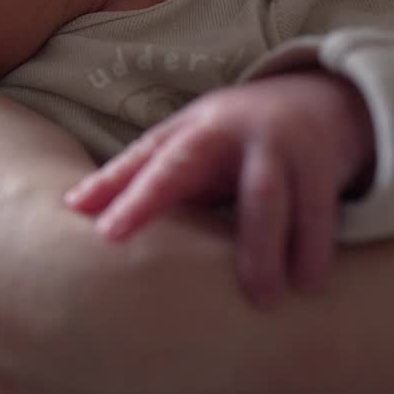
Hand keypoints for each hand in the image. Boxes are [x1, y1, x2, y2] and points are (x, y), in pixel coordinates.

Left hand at [65, 70, 374, 304]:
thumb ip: (134, 173)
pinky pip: (319, 210)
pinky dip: (315, 247)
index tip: (102, 230)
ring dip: (264, 247)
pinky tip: (309, 283)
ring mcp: (280, 146)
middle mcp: (231, 132)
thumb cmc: (232, 133)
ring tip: (261, 297)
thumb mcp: (185, 143)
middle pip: (190, 168)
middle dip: (164, 203)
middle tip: (161, 261)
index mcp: (192, 130)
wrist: (322, 96)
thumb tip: (70, 206)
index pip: (150, 162)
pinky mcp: (323, 164)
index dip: (122, 192)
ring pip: (266, 196)